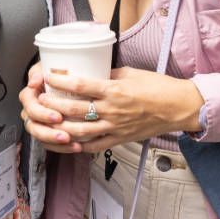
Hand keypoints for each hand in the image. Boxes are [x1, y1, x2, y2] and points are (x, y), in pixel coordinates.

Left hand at [20, 63, 203, 153]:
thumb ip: (108, 75)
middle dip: (53, 105)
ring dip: (60, 127)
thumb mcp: (130, 73)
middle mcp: (112, 110)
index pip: (80, 85)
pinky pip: (94, 145)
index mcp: (114, 90)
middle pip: (74, 110)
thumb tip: (90, 73)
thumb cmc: (158, 87)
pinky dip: (78, 145)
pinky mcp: (119, 139)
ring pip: (79, 131)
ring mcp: (115, 127)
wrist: (178, 107)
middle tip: (40, 99)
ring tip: (47, 121)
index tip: (48, 75)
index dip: (60, 81)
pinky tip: (66, 141)